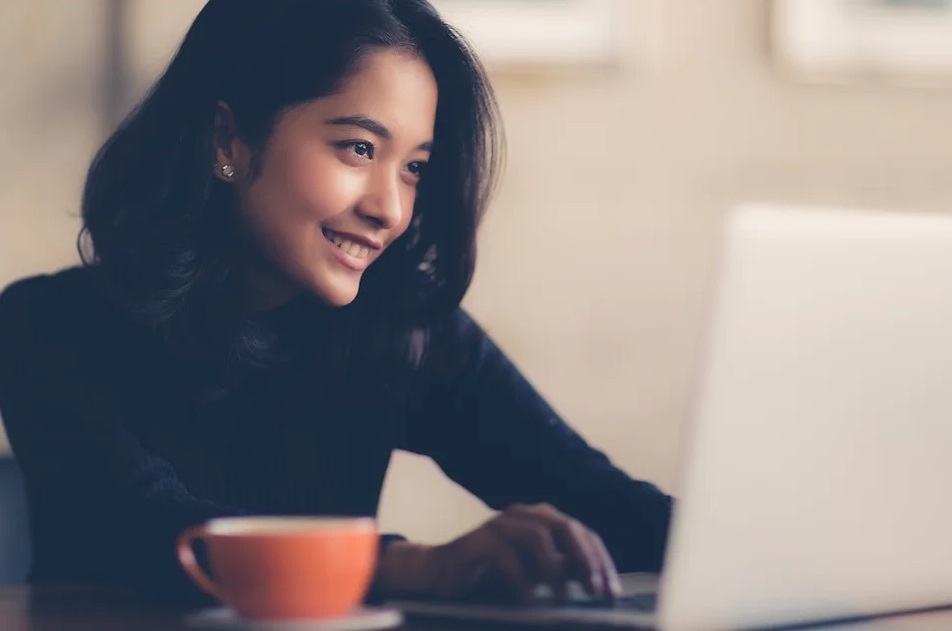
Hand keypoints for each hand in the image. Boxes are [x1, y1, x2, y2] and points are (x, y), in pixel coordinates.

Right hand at [377, 503, 621, 603]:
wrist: (440, 575)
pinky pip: (505, 554)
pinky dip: (520, 578)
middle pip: (565, 527)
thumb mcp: (535, 574)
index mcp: (541, 519)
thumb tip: (599, 584)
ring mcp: (499, 524)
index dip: (601, 561)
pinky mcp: (477, 540)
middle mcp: (523, 515)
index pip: (581, 533)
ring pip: (537, 536)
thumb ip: (563, 571)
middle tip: (595, 591)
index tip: (612, 592)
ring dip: (555, 570)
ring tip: (563, 599)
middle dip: (585, 560)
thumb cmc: (492, 576)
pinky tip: (529, 600)